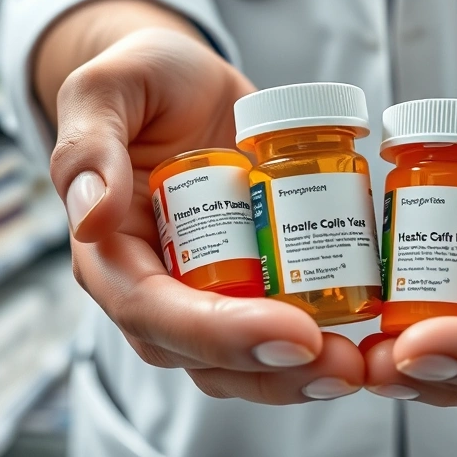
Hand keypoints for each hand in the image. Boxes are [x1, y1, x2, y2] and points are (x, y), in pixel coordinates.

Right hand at [46, 26, 363, 403]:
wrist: (186, 83)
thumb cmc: (144, 80)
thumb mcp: (109, 87)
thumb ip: (90, 143)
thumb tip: (92, 218)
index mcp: (110, 252)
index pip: (153, 312)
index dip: (218, 333)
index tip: (292, 333)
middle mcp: (155, 288)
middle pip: (204, 357)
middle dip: (273, 370)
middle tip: (342, 364)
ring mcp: (204, 292)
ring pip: (243, 363)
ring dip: (301, 376)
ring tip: (359, 364)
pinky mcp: (249, 284)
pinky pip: (278, 332)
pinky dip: (318, 347)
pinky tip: (366, 345)